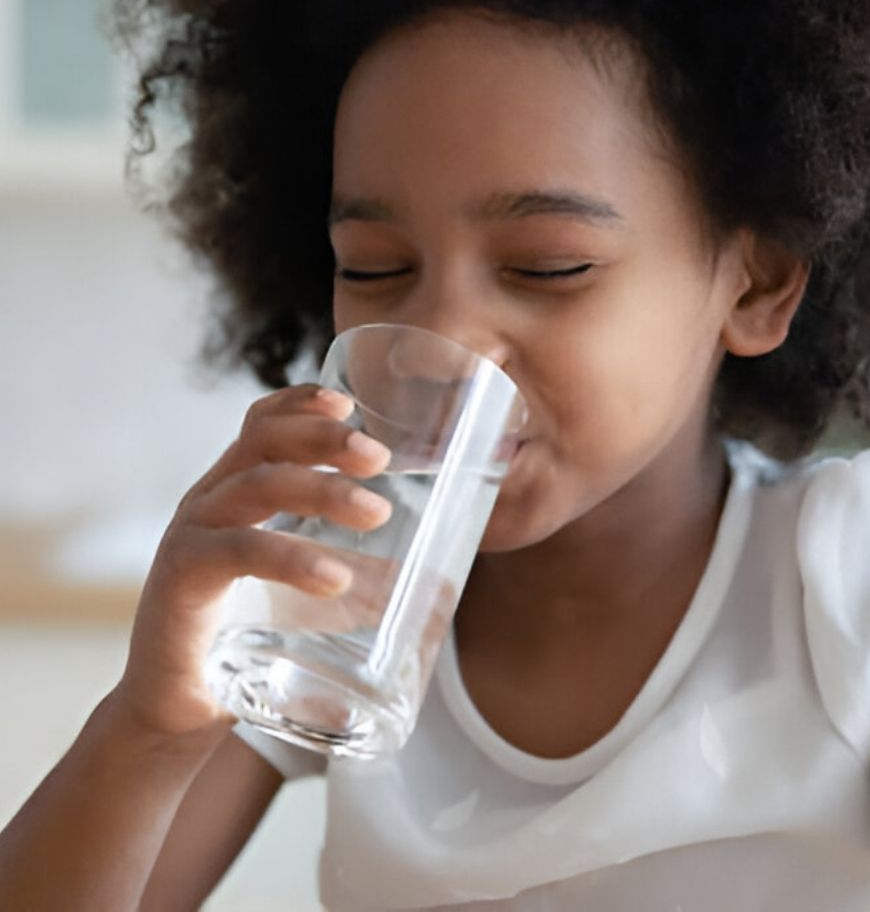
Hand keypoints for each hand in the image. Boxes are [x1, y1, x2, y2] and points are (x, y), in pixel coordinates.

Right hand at [112, 385, 391, 739]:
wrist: (178, 715)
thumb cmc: (250, 643)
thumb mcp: (306, 594)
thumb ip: (361, 578)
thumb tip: (445, 584)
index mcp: (236, 492)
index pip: (262, 425)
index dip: (301, 403)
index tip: (352, 402)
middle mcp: (211, 502)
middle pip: (264, 440)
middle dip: (325, 438)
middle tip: (380, 458)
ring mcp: (192, 534)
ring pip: (258, 485)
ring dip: (322, 490)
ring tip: (377, 514)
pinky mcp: (181, 579)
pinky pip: (237, 550)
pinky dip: (291, 557)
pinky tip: (335, 578)